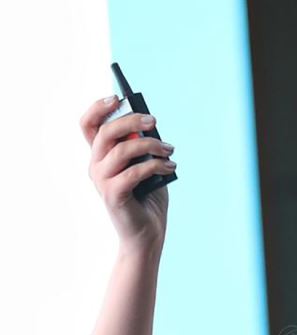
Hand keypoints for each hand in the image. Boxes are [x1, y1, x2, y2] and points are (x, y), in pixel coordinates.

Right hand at [80, 96, 175, 251]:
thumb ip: (143, 147)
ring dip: (151, 145)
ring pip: (123, 149)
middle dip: (132, 121)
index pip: (88, 125)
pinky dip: (156, 166)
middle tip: (154, 122)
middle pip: (106, 131)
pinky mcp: (113, 194)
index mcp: (100, 157)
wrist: (147, 236)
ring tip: (170, 151)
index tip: (118, 98)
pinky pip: (135, 171)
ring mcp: (102, 181)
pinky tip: (170, 167)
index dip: (99, 108)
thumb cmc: (148, 199)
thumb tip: (148, 125)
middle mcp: (96, 166)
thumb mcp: (146, 166)